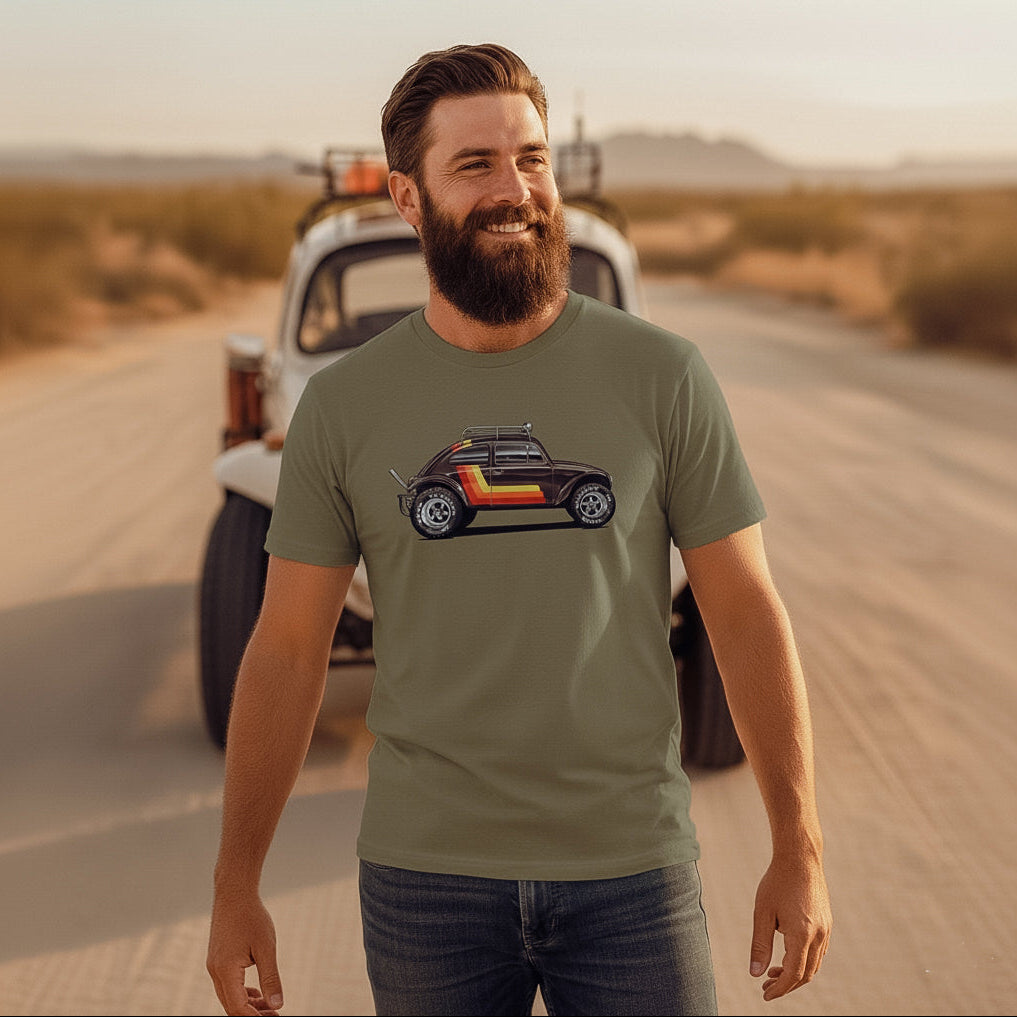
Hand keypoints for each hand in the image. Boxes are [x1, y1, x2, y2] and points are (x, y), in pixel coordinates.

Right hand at [207, 892, 283, 1014]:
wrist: (234, 893)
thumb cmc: (251, 917)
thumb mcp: (266, 947)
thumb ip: (271, 978)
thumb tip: (277, 1005)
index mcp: (226, 971)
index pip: (238, 1008)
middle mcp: (215, 972)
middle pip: (231, 1006)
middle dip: (252, 1015)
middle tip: (274, 1016)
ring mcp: (214, 966)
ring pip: (229, 997)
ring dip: (247, 1005)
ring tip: (269, 1008)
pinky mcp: (217, 960)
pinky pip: (227, 985)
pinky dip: (242, 993)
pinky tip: (257, 993)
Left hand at [749, 854, 831, 1000]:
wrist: (800, 858)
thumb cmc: (777, 882)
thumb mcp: (762, 912)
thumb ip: (760, 944)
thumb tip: (754, 973)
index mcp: (802, 934)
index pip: (794, 974)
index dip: (780, 988)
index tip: (765, 994)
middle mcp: (819, 935)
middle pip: (806, 974)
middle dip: (787, 985)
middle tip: (766, 985)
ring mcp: (826, 929)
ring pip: (814, 964)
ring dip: (796, 974)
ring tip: (774, 972)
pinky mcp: (827, 923)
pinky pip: (819, 952)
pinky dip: (805, 960)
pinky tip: (788, 955)